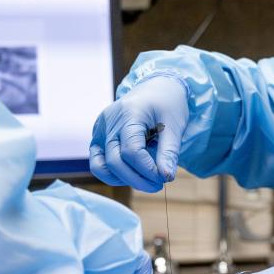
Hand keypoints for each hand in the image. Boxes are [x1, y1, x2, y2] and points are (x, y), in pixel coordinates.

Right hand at [89, 75, 188, 191]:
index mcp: (129, 113)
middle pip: (115, 161)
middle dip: (137, 180)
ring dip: (123, 180)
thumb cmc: (167, 105)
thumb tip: (166, 177)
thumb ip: (169, 152)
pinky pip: (99, 162)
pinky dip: (113, 174)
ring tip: (146, 181)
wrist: (155, 89)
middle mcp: (109, 122)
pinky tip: (132, 175)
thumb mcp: (175, 126)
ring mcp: (100, 129)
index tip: (165, 178)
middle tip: (158, 185)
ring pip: (101, 166)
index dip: (148, 170)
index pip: (132, 151)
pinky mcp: (98, 137)